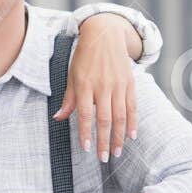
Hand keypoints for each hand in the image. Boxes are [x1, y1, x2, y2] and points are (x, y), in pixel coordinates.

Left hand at [55, 14, 138, 163]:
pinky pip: (132, 107)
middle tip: (103, 158)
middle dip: (104, 141)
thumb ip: (69, 99)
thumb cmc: (84, 57)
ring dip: (118, 137)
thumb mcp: (72, 75)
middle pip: (105, 119)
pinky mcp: (129, 83)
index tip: (87, 148)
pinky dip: (132, 122)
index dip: (86, 132)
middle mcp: (103, 86)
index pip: (86, 114)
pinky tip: (131, 136)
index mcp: (85, 85)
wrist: (105, 34)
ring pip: (120, 116)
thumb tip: (58, 118)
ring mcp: (118, 85)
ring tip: (116, 152)